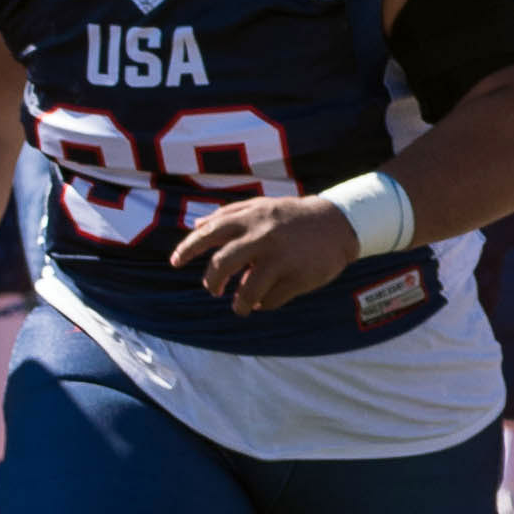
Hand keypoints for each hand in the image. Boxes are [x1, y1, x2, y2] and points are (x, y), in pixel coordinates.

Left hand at [169, 194, 361, 318]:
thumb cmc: (293, 216)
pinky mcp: (299, 276)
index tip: (174, 262)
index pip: (209, 233)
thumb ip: (229, 214)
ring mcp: (282, 258)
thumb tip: (196, 225)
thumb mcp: (262, 207)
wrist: (339, 222)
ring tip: (241, 307)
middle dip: (212, 282)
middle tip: (213, 291)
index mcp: (251, 218)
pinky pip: (272, 300)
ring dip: (239, 304)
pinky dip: (264, 304)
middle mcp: (263, 236)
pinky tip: (265, 301)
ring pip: (247, 290)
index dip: (187, 249)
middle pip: (222, 265)